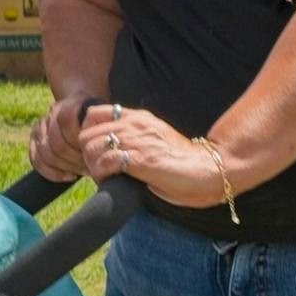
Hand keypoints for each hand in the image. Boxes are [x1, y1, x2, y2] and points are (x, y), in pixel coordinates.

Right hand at [29, 95, 98, 181]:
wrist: (81, 110)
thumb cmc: (97, 119)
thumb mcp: (104, 117)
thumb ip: (103, 128)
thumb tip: (105, 147)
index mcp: (68, 105)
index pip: (67, 123)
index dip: (80, 141)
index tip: (94, 153)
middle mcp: (50, 114)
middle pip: (56, 143)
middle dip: (74, 160)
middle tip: (89, 168)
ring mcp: (40, 126)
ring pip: (45, 153)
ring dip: (65, 167)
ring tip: (81, 172)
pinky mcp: (34, 139)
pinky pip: (36, 160)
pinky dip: (51, 172)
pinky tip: (69, 176)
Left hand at [82, 106, 235, 211]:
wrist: (210, 168)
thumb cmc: (182, 160)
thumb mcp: (154, 138)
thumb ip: (133, 137)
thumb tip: (110, 149)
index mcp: (137, 117)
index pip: (93, 114)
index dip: (88, 134)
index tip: (97, 151)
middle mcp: (134, 124)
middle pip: (86, 134)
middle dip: (87, 155)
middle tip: (100, 169)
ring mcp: (137, 141)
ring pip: (91, 147)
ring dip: (93, 166)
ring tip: (106, 177)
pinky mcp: (140, 160)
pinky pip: (105, 162)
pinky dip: (103, 175)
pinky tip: (113, 181)